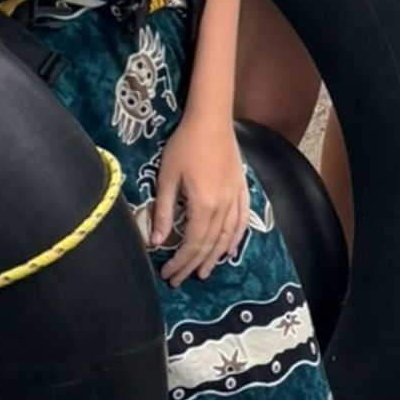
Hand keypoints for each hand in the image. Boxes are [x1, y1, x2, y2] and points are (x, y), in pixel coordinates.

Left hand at [151, 113, 250, 283]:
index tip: (168, 273)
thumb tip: (156, 242)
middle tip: (180, 279)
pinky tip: (230, 249)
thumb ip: (163, 211)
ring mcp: (235, 197)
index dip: (180, 262)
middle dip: (193, 264)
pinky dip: (236, 237)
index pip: (192, 243)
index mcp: (203, 204)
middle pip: (209, 244)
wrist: (211, 119)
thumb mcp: (167, 177)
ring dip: (215, 256)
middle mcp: (223, 206)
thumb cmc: (184, 145)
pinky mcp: (242, 188)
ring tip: (204, 272)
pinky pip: (242, 219)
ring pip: (227, 236)